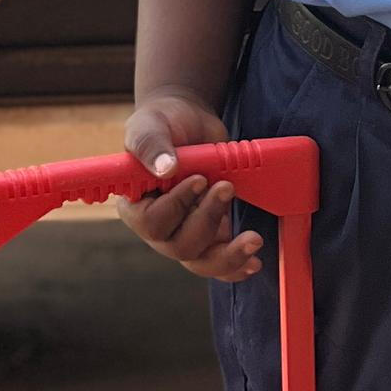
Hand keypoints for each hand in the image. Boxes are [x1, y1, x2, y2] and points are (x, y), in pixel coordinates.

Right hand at [118, 86, 262, 281]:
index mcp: (136, 205)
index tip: (200, 179)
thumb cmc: (163, 124)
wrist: (190, 124)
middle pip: (180, 247)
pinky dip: (238, 266)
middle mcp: (159, 228)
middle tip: (227, 188)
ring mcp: (186, 234)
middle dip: (207, 221)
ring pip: (203, 262)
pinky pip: (221, 263)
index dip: (176, 207)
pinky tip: (254, 262)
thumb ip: (151, 145)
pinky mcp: (212, 235)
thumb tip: (165, 169)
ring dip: (229, 255)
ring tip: (253, 239)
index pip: (151, 223)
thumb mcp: (150, 125)